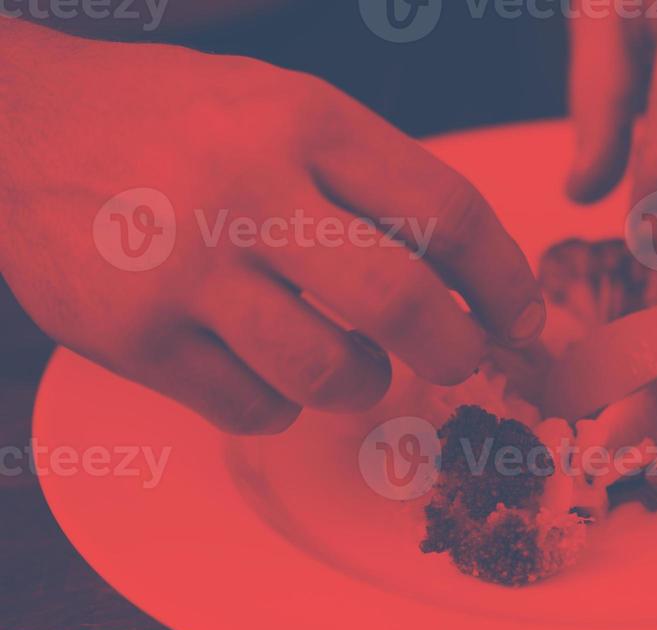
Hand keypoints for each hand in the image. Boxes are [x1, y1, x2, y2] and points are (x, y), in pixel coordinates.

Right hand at [0, 23, 543, 433]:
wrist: (18, 124)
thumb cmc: (177, 125)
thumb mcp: (283, 109)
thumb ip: (372, 182)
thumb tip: (474, 281)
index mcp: (305, 122)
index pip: (445, 213)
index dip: (503, 282)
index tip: (522, 319)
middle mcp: (248, 189)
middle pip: (400, 303)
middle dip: (454, 351)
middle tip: (459, 360)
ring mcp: (185, 268)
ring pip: (328, 373)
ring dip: (364, 386)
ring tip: (351, 363)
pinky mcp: (133, 336)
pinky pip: (253, 409)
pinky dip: (280, 405)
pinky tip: (263, 366)